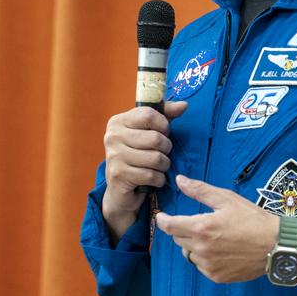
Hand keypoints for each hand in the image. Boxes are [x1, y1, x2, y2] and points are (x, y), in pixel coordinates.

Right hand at [101, 100, 187, 239]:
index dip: (163, 125)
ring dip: (164, 166)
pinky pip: (151, 175)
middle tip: (162, 154)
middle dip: (166, 149)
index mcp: (118, 122)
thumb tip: (184, 105)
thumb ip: (165, 116)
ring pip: (156, 158)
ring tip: (158, 167)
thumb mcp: (149, 132)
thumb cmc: (138, 156)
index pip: (148, 114)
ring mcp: (113, 156)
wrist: (120, 189)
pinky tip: (154, 179)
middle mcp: (112, 136)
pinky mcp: (118, 175)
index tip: (163, 133)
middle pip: (155, 138)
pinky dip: (159, 179)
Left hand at [154, 175, 278, 281]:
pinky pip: (201, 267)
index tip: (161, 217)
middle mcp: (202, 249)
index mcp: (201, 227)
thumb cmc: (253, 219)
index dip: (162, 220)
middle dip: (183, 230)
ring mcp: (209, 265)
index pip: (169, 226)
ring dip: (193, 245)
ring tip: (213, 238)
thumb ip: (199, 190)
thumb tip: (179, 180)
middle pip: (178, 239)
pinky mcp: (217, 276)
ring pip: (189, 254)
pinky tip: (221, 250)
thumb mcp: (227, 199)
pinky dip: (205, 258)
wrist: (277, 245)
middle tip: (201, 223)